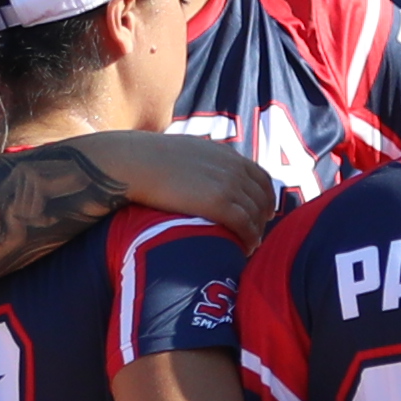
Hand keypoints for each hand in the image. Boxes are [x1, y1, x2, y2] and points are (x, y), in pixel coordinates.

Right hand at [99, 129, 277, 231]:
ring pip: (255, 214)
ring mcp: (228, 185)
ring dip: (256, 232)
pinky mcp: (219, 203)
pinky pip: (246, 225)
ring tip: (248, 246)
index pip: (261, 178)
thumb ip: (203, 162)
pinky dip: (250, 239)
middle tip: (254, 235)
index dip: (265, 198)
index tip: (262, 214)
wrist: (135, 163)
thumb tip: (200, 175)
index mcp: (227, 155)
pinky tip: (245, 249)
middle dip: (261, 219)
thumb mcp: (187, 151)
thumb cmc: (150, 160)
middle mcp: (233, 168)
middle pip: (261, 198)